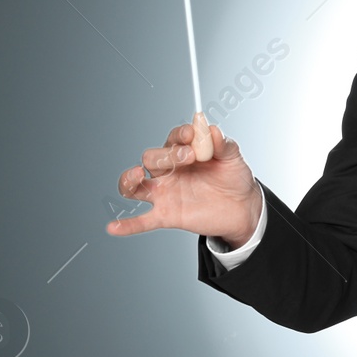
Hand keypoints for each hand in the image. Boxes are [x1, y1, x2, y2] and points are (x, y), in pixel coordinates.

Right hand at [108, 121, 262, 244]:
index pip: (173, 139)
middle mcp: (168, 171)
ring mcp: (164, 193)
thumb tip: (211, 129)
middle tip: (189, 156)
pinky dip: (127, 224)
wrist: (242, 208)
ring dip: (129, 180)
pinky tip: (114, 227)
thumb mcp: (233, 158)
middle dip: (166, 155)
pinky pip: (142, 220)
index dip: (180, 135)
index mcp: (183, 151)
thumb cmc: (234, 178)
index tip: (192, 134)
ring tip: (137, 175)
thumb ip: (223, 144)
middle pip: (151, 158)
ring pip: (134, 186)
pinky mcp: (166, 215)